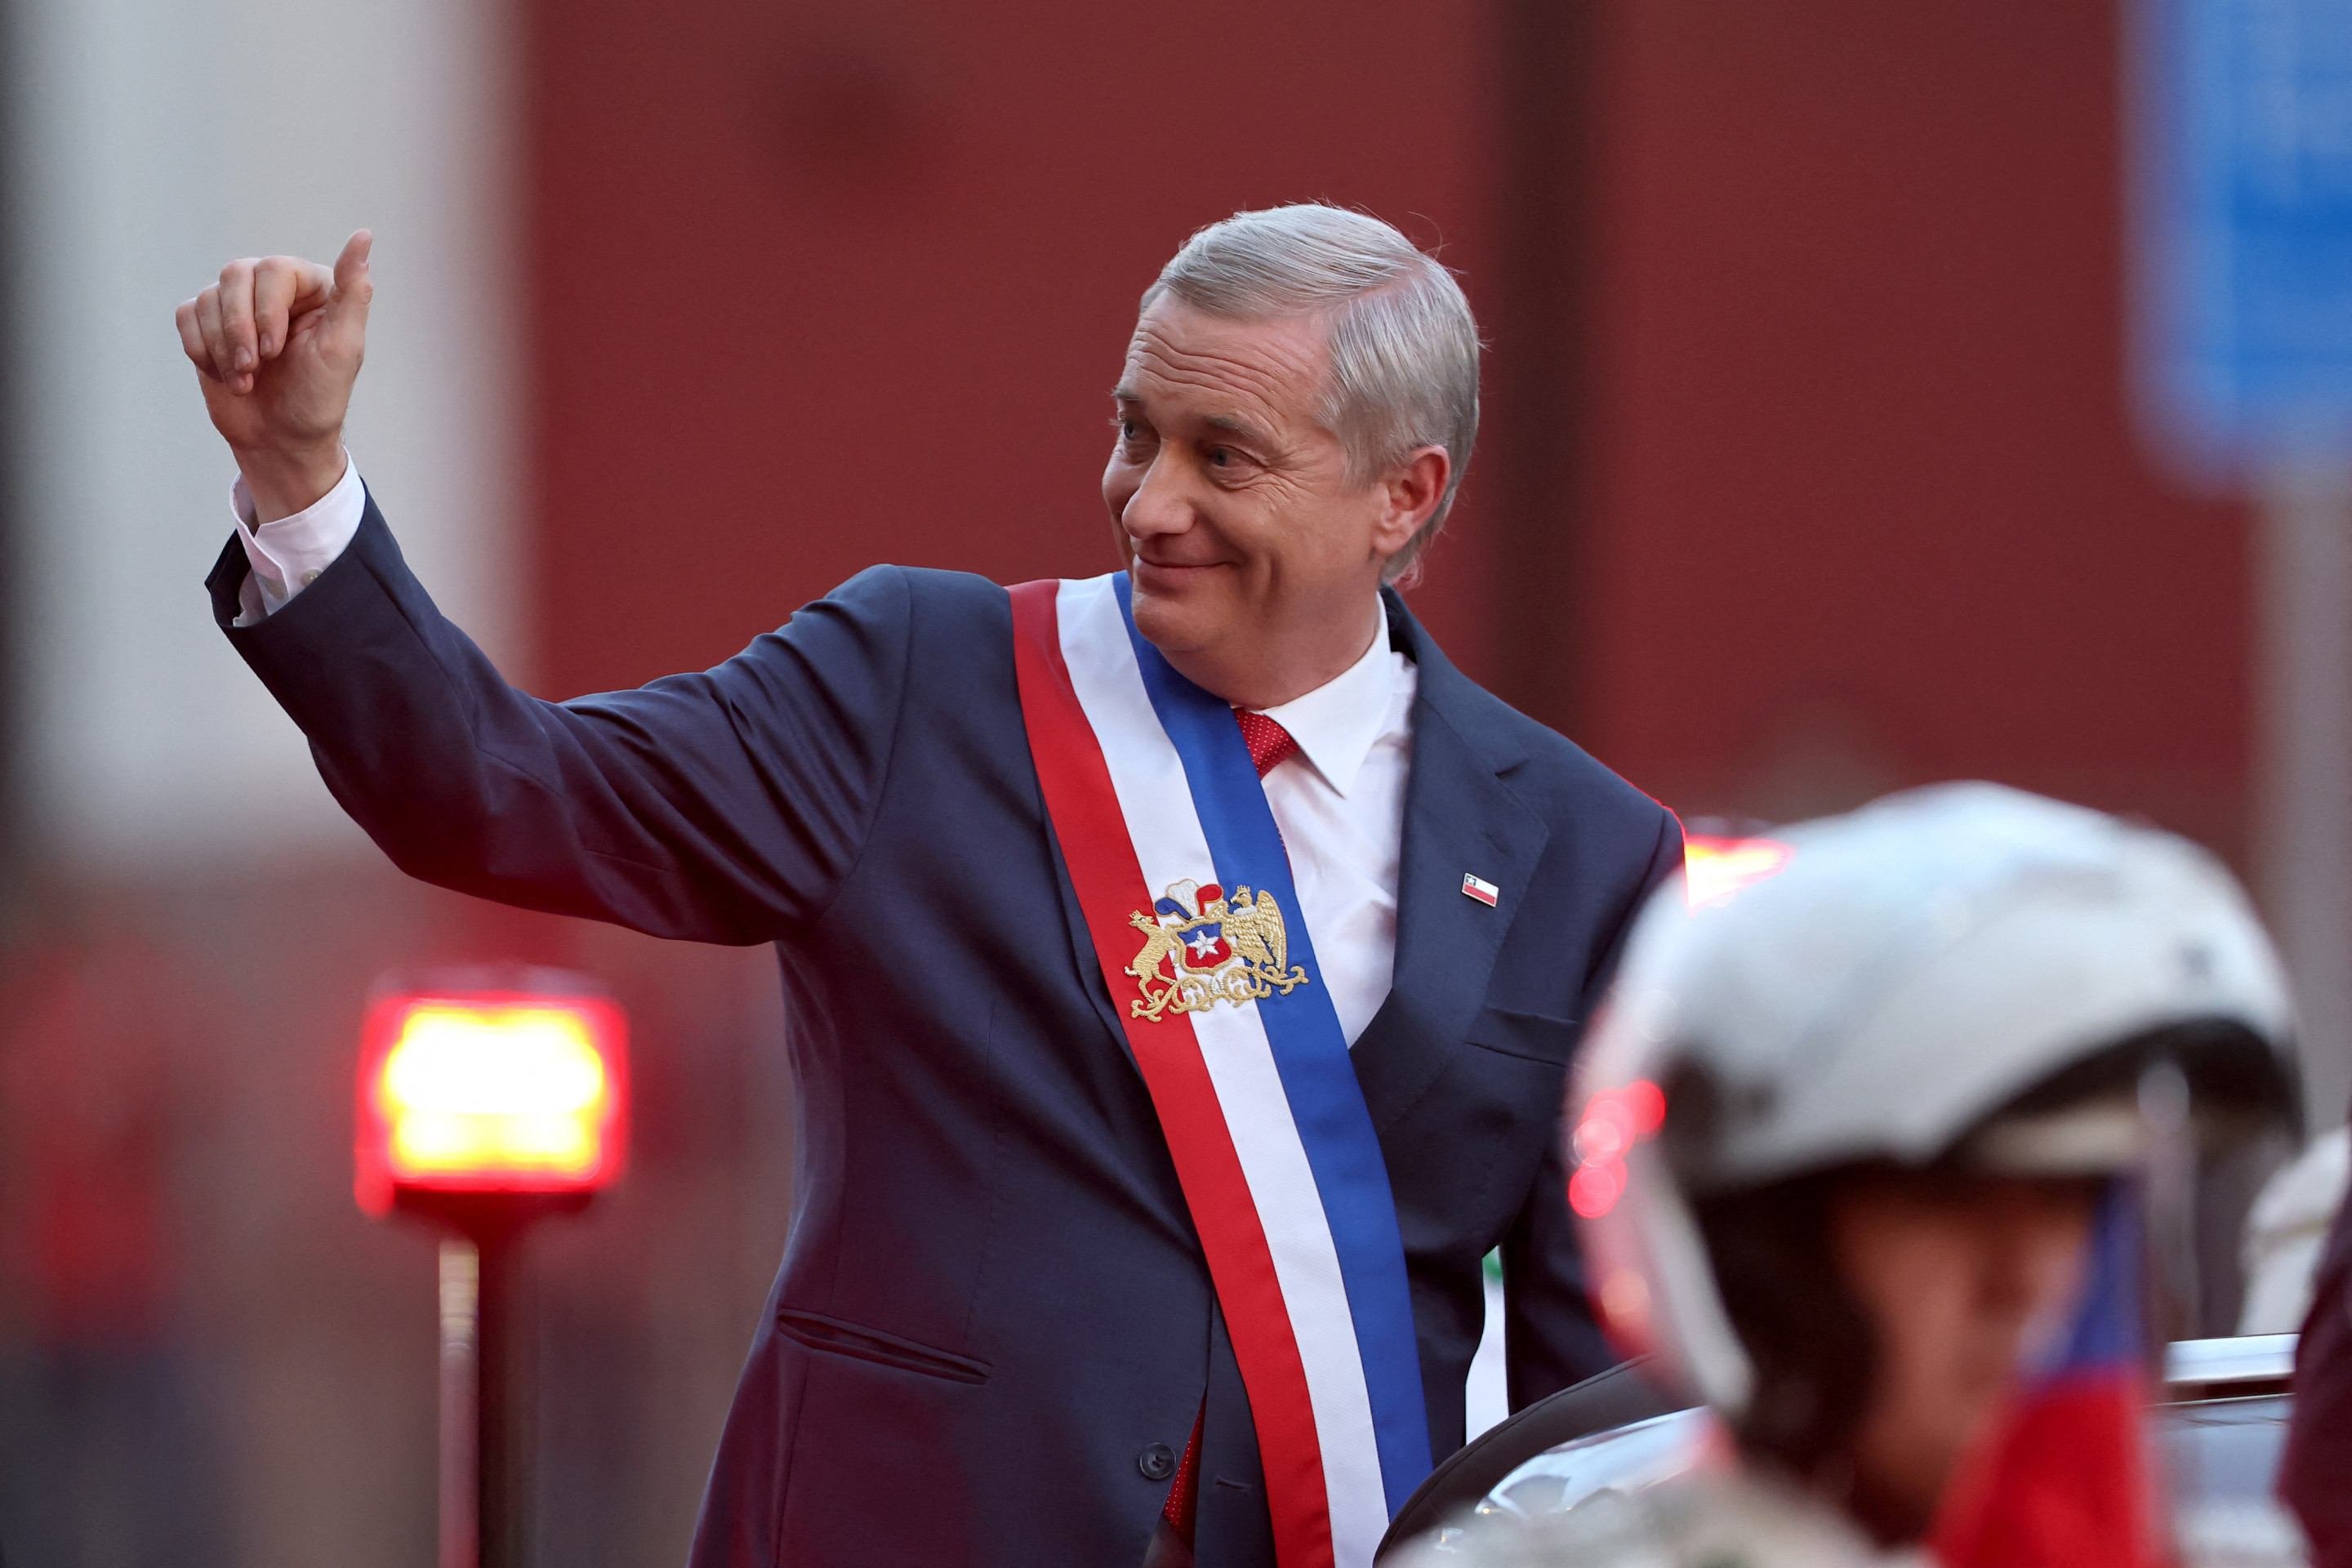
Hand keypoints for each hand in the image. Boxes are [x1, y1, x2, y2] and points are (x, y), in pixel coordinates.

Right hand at [175, 230, 372, 521]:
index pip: (273, 270)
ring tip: (245, 380)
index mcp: (311, 285)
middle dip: (239, 330)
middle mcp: (273, 287)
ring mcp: (237, 303)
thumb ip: (353, 293)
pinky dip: (201, 350)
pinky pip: (187, 316)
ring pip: (208, 298)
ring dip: (222, 347)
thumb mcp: (343, 349)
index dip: (267, 312)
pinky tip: (225, 375)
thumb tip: (364, 237)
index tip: (276, 353)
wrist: (281, 440)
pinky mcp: (208, 323)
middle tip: (256, 370)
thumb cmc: (318, 397)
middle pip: (234, 276)